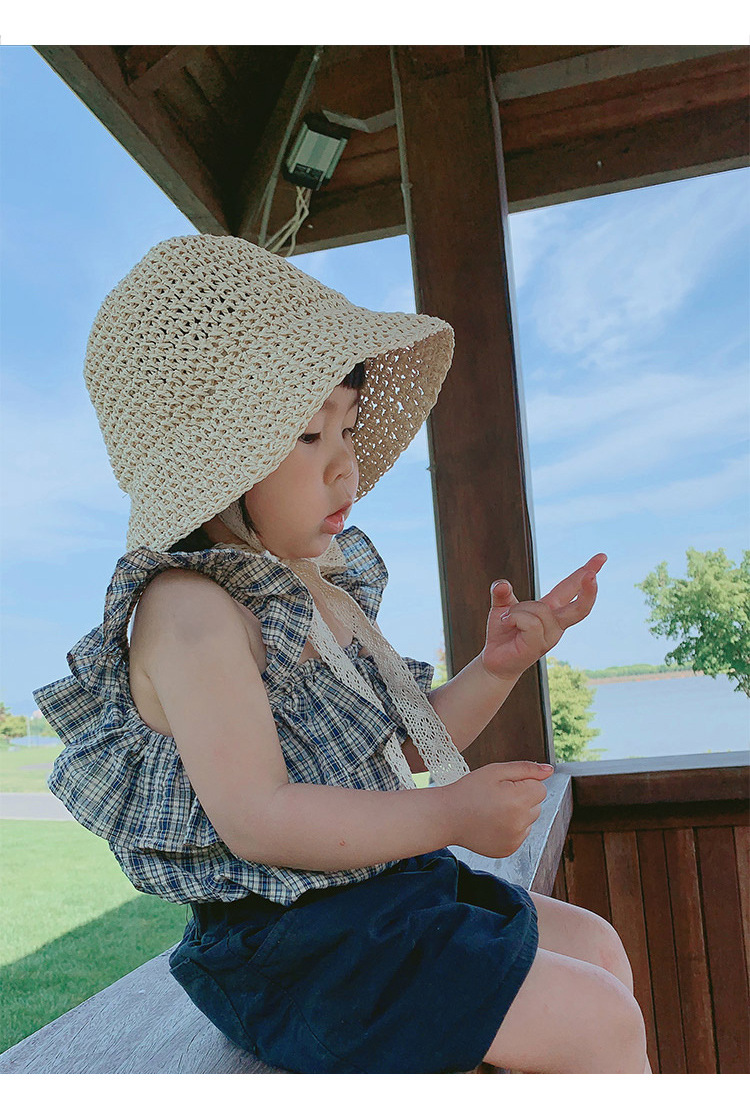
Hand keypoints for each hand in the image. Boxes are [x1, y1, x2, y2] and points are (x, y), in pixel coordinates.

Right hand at [446, 761, 552, 857]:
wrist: (446, 817)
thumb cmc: (469, 790)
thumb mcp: (495, 771)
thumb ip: (526, 769)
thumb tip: (549, 770)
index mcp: (518, 801)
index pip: (540, 789)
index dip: (522, 783)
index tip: (503, 785)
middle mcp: (520, 823)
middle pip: (536, 805)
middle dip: (522, 798)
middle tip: (496, 797)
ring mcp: (515, 840)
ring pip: (529, 820)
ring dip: (518, 814)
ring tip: (493, 810)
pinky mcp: (509, 850)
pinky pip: (520, 834)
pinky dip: (511, 828)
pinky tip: (492, 823)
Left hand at [480, 554, 606, 681]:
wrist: (495, 660)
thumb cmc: (503, 633)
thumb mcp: (502, 606)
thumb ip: (502, 593)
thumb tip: (501, 583)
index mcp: (551, 610)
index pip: (571, 588)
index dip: (586, 572)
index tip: (602, 557)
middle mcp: (556, 623)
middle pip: (580, 606)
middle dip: (588, 590)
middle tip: (592, 575)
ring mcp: (550, 636)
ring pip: (539, 610)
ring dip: (517, 610)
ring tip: (507, 620)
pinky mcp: (540, 645)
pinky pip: (530, 622)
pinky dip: (512, 618)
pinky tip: (506, 625)